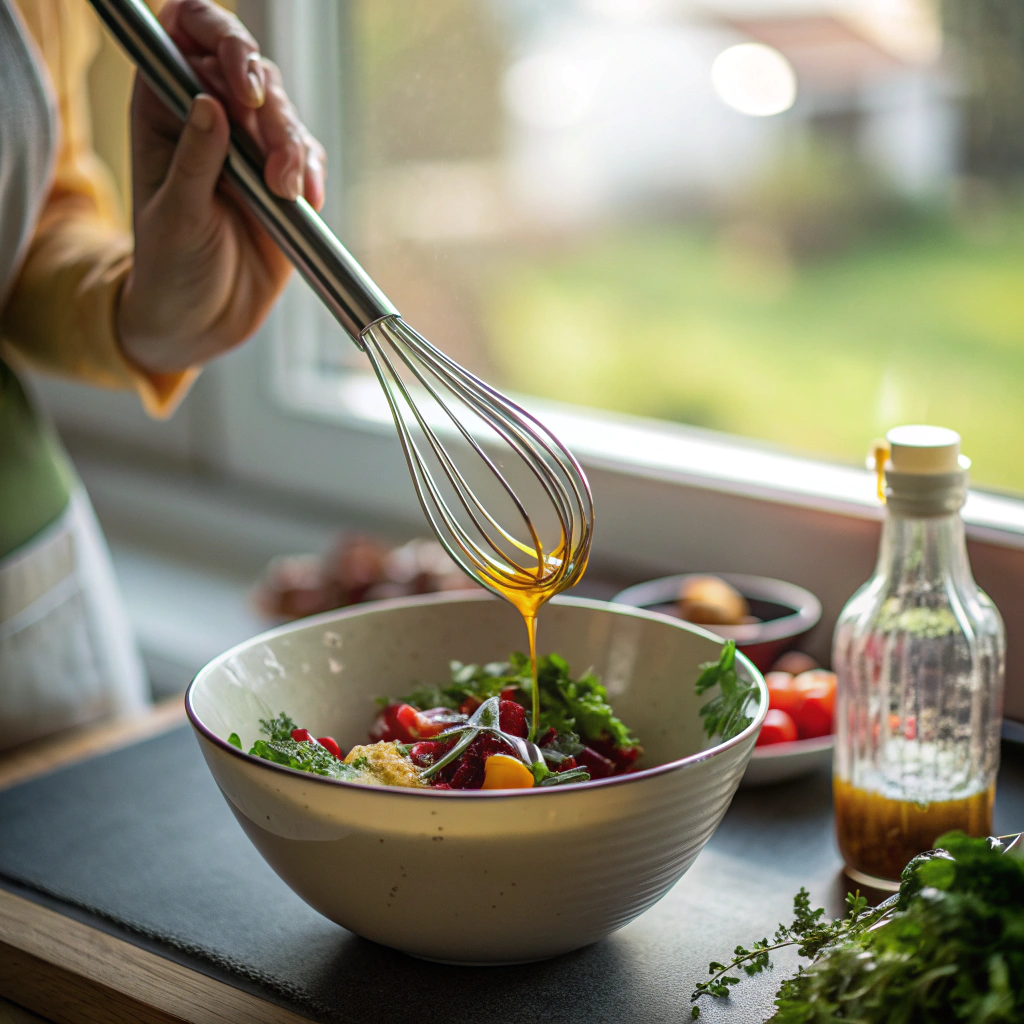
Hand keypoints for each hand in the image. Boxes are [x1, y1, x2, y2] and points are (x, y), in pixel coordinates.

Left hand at [117, 0, 326, 375]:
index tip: (243, 81)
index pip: (185, 32)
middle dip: (271, 110)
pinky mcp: (283, 179)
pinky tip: (306, 200)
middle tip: (276, 161)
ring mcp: (248, 148)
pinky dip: (313, 173)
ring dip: (294, 147)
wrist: (202, 322)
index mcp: (163, 109)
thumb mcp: (175, 215)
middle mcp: (207, 117)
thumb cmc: (169, 268)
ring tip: (287, 193)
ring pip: (284, 112)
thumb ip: (193, 159)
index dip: (217, 37)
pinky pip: (309, 154)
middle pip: (250, 69)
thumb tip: (210, 102)